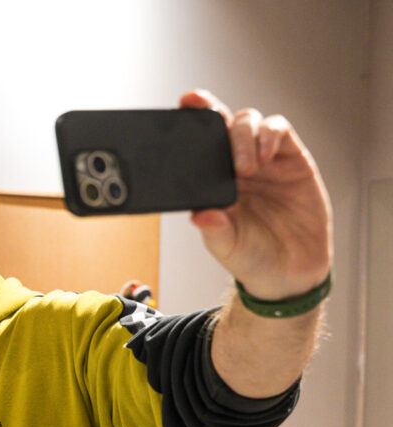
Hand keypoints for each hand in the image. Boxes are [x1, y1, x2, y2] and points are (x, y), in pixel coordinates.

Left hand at [180, 89, 331, 300]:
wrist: (291, 272)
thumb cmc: (252, 256)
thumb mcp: (226, 247)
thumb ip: (214, 230)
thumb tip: (200, 215)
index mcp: (212, 181)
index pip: (197, 144)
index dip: (190, 121)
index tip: (181, 107)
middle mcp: (235, 165)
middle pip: (222, 123)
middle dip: (211, 110)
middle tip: (207, 116)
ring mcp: (263, 160)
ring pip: (248, 121)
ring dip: (242, 135)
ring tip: (245, 166)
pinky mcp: (291, 159)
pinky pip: (279, 131)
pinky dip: (269, 135)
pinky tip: (263, 156)